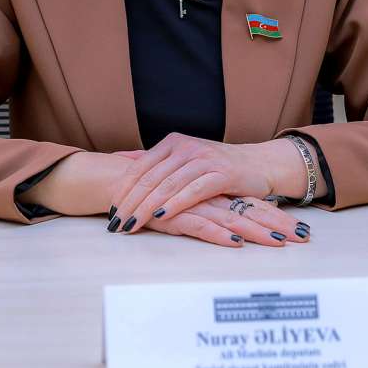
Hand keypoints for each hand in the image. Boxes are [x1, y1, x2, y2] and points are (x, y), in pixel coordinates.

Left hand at [106, 133, 304, 234]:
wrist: (259, 164)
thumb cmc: (217, 166)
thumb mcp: (183, 158)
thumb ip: (153, 159)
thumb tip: (118, 158)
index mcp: (173, 143)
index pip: (140, 167)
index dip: (122, 188)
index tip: (109, 208)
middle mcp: (186, 147)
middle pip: (150, 177)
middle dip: (130, 202)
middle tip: (115, 222)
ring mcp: (204, 159)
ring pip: (168, 184)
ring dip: (147, 207)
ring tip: (131, 224)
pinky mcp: (222, 174)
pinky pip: (193, 190)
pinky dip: (175, 204)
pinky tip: (161, 216)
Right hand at [136, 196, 310, 246]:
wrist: (117, 182)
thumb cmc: (152, 195)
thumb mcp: (184, 202)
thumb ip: (205, 208)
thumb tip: (232, 222)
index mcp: (214, 192)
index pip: (251, 203)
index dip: (276, 216)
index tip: (302, 231)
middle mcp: (207, 196)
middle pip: (249, 210)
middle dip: (277, 224)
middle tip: (305, 237)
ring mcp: (192, 204)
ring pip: (230, 218)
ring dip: (256, 231)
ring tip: (280, 242)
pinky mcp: (173, 214)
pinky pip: (200, 225)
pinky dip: (219, 235)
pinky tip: (235, 242)